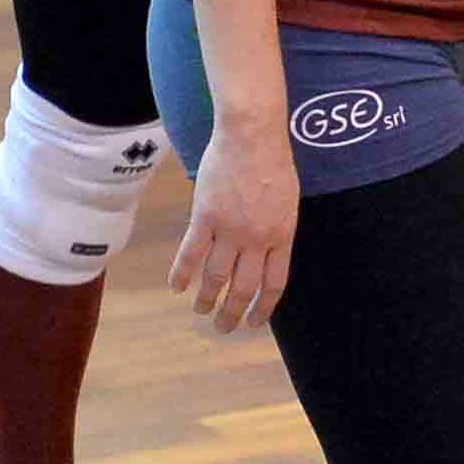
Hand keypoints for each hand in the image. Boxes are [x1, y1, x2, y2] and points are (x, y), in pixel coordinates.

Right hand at [170, 133, 299, 333]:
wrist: (252, 136)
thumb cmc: (273, 162)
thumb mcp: (287, 201)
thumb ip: (277, 230)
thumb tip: (268, 253)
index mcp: (282, 236)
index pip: (274, 284)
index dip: (264, 308)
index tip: (254, 323)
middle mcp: (257, 239)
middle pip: (244, 288)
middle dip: (233, 313)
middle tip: (223, 327)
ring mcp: (230, 229)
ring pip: (216, 277)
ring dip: (206, 298)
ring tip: (200, 310)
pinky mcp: (205, 217)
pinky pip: (191, 254)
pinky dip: (182, 274)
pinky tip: (176, 287)